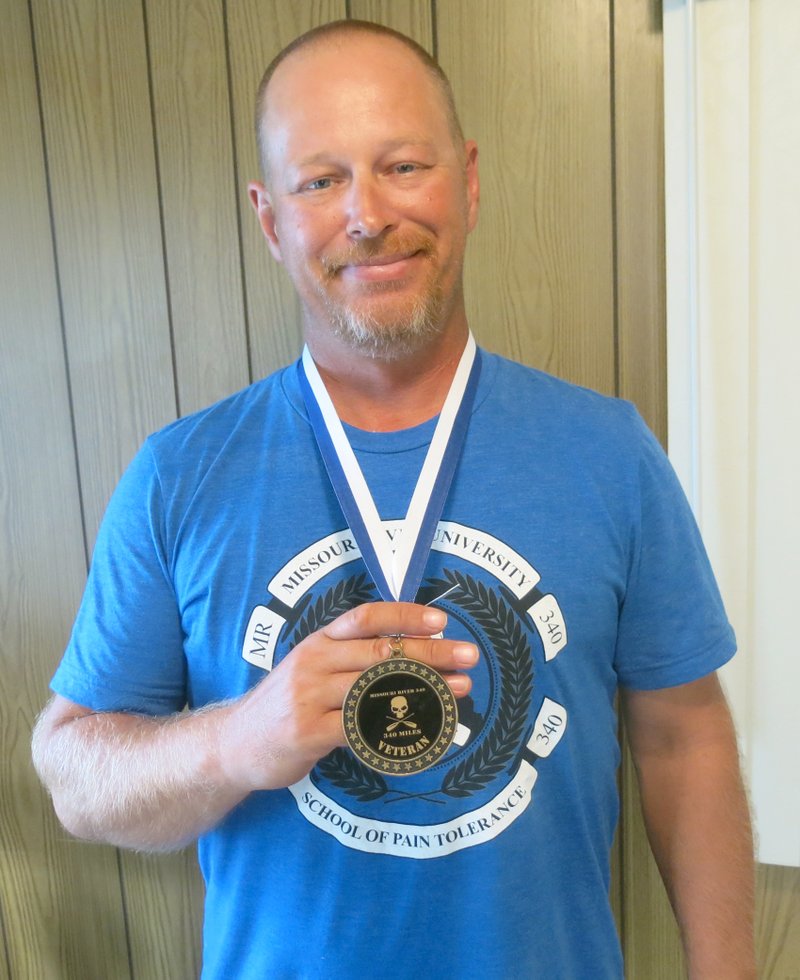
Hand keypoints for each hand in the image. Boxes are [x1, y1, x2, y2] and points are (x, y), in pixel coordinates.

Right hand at [217, 602, 477, 791]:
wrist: (235, 744)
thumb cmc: (286, 705)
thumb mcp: (312, 669)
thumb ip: (353, 659)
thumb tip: (412, 652)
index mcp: (319, 642)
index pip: (365, 618)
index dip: (404, 615)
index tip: (441, 620)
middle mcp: (314, 662)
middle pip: (381, 651)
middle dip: (430, 652)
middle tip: (468, 656)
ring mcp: (310, 697)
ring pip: (378, 688)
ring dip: (426, 688)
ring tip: (460, 689)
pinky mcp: (309, 732)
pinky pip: (362, 728)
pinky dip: (398, 727)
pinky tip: (425, 728)